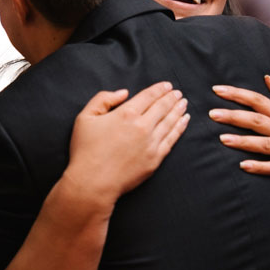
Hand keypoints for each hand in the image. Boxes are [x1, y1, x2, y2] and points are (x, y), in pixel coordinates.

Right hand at [62, 82, 189, 201]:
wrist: (93, 183)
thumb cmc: (86, 150)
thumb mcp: (85, 117)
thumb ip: (102, 99)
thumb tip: (124, 93)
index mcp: (126, 113)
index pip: (149, 96)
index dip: (160, 89)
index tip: (167, 86)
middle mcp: (142, 126)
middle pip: (162, 107)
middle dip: (172, 98)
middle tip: (178, 93)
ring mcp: (151, 143)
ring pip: (170, 121)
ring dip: (178, 110)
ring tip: (183, 103)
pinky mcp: (155, 158)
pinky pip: (172, 139)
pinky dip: (180, 128)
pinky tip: (184, 121)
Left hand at [209, 75, 269, 187]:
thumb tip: (267, 76)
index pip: (259, 100)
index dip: (239, 94)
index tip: (217, 89)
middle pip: (259, 120)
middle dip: (234, 116)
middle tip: (212, 114)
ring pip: (265, 144)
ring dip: (243, 141)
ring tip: (222, 139)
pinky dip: (259, 167)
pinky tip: (242, 165)